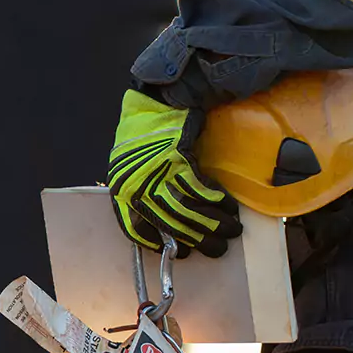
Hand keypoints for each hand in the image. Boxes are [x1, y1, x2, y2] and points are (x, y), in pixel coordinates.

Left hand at [107, 90, 241, 257]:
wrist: (158, 100)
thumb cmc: (145, 135)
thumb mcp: (132, 168)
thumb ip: (142, 194)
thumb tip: (164, 220)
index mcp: (120, 189)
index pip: (134, 229)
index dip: (158, 244)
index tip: (179, 252)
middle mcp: (135, 185)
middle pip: (169, 224)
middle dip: (198, 239)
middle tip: (218, 249)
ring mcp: (155, 173)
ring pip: (188, 210)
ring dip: (215, 223)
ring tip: (232, 231)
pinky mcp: (177, 159)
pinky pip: (200, 189)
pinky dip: (217, 200)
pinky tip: (228, 206)